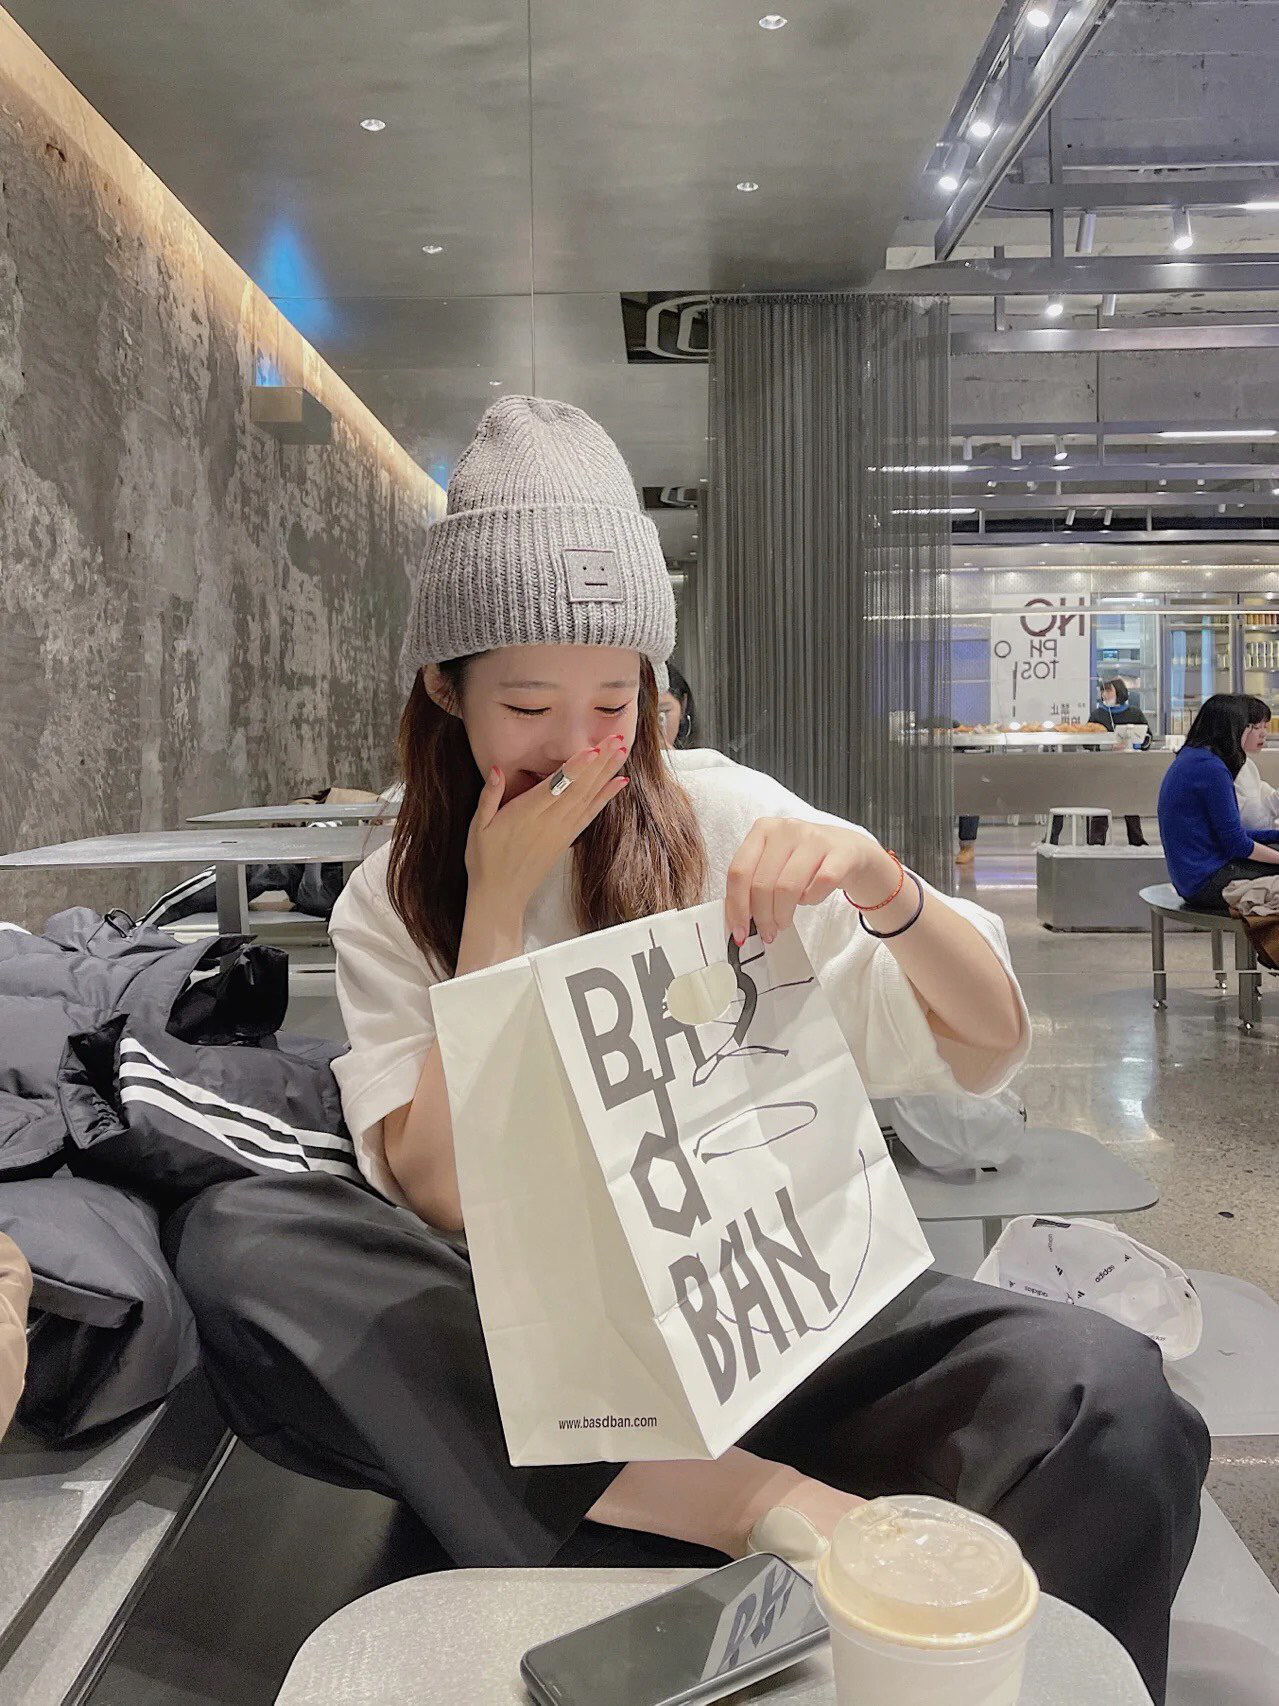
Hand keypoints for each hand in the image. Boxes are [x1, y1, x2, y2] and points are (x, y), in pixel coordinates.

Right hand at [465, 735, 629, 918]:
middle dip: (599, 762)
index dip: (574, 769)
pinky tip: (619, 782)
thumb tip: (497, 769)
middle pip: (578, 788)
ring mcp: (561, 831)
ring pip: (588, 797)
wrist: (501, 896)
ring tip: (621, 751)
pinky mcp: (567, 839)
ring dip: (606, 773)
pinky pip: (590, 814)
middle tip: (615, 738)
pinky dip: (606, 797)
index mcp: (526, 815)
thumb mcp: (477, 826)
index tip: (591, 750)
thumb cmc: (485, 859)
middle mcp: (549, 823)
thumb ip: (489, 796)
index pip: (555, 787)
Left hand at [725, 818, 896, 944]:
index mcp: (763, 829)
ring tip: (784, 922)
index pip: (739, 872)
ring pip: (787, 888)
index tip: (739, 931)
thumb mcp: (775, 863)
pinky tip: (810, 899)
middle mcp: (786, 829)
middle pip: (762, 884)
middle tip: (767, 932)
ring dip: (783, 914)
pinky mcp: (840, 853)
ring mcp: (814, 838)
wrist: (850, 851)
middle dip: (762, 917)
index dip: (736, 907)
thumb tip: (738, 921)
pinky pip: (818, 885)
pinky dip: (811, 900)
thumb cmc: (806, 861)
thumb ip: (754, 884)